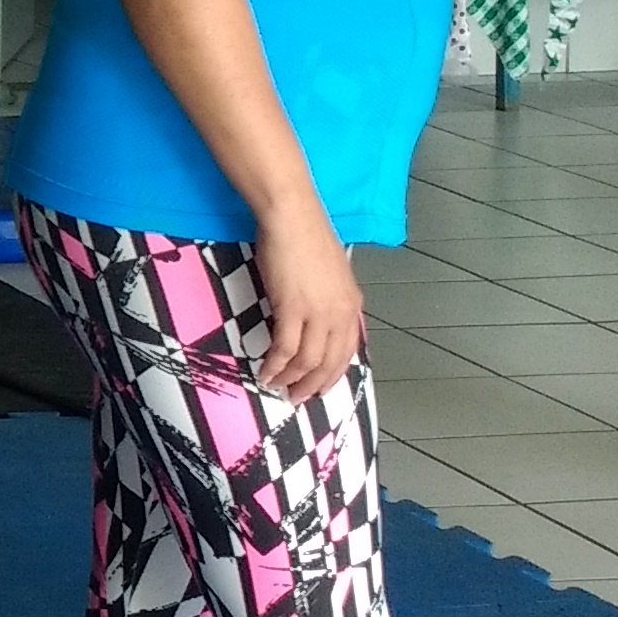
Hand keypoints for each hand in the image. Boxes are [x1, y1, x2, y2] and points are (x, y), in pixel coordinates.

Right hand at [249, 215, 367, 405]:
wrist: (292, 219)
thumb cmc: (306, 238)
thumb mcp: (329, 275)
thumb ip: (328, 301)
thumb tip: (315, 322)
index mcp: (351, 305)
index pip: (347, 352)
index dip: (332, 375)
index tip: (318, 387)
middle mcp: (340, 313)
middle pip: (329, 362)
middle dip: (312, 385)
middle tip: (296, 398)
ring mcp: (317, 312)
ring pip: (307, 360)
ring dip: (291, 379)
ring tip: (276, 387)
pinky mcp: (292, 308)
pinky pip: (285, 348)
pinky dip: (275, 364)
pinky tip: (266, 371)